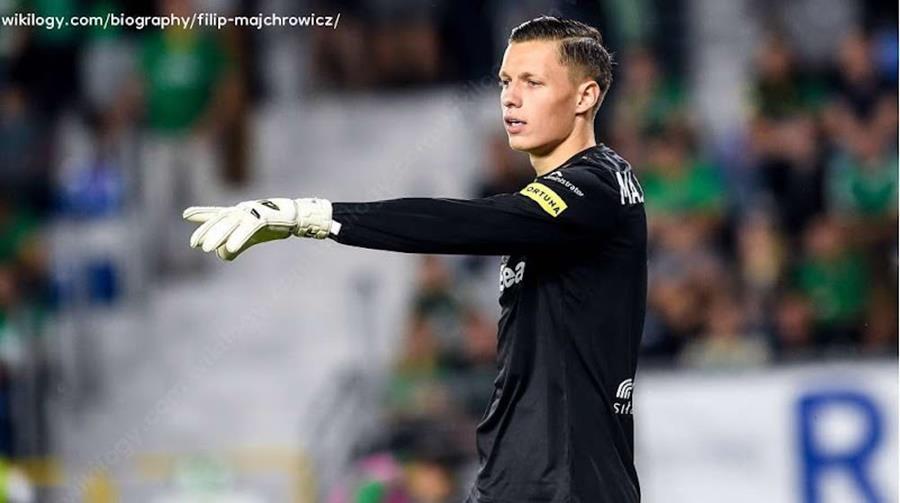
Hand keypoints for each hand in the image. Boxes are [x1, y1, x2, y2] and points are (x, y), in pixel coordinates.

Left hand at [183, 198, 332, 260]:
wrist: (296, 217)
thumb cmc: (273, 226)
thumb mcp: (251, 237)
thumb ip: (235, 245)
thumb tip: (221, 254)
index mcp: (239, 213)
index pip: (218, 213)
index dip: (202, 214)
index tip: (186, 215)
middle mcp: (243, 210)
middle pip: (221, 220)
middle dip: (207, 231)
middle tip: (195, 244)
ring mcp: (253, 212)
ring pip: (231, 224)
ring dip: (218, 236)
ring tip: (207, 249)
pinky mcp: (264, 217)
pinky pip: (248, 228)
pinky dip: (238, 238)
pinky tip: (229, 249)